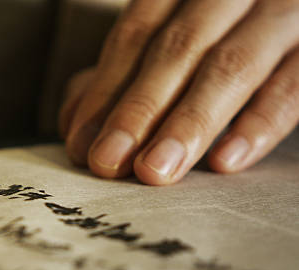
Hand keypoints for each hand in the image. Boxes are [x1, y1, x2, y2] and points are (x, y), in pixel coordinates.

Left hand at [60, 0, 298, 184]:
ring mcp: (282, 16)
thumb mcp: (167, 48)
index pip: (137, 33)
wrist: (290, 20)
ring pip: (231, 66)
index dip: (106, 89)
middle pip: (178, 48)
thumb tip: (75, 128)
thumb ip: (119, 78)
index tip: (82, 142)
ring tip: (155, 170)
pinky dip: (259, 123)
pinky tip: (225, 160)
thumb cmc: (220, 41)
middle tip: (108, 162)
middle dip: (139, 109)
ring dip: (188, 122)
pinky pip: (294, 85)